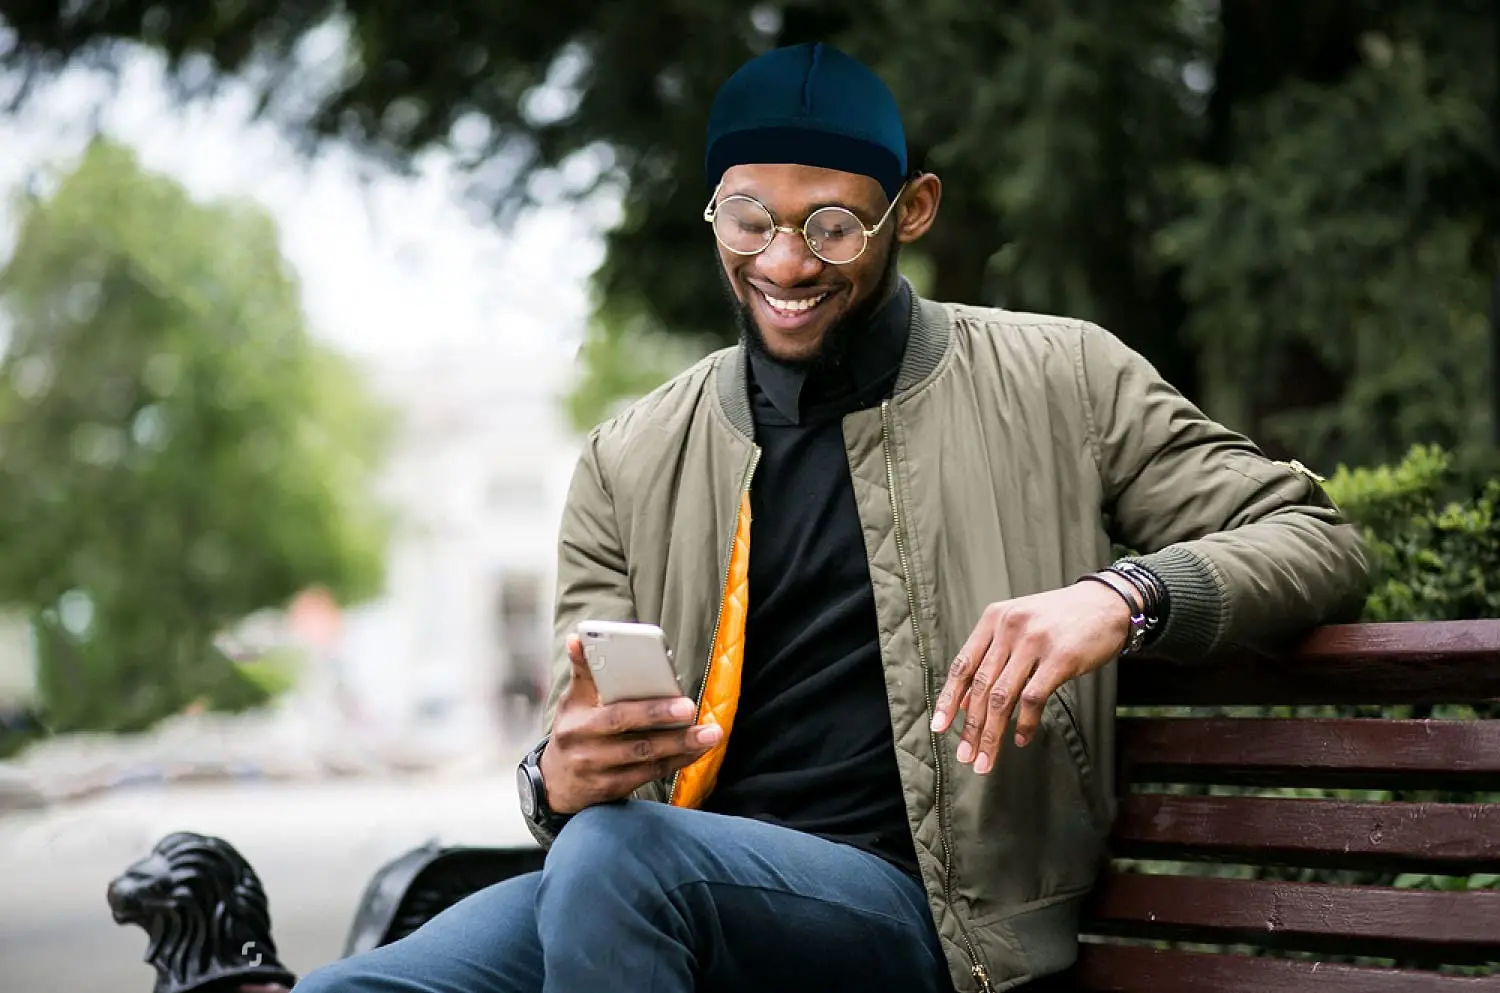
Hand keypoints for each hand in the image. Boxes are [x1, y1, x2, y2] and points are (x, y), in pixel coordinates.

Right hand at [539, 633, 722, 813]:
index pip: (617, 716)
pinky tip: (697, 750)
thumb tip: (578, 639)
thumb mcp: (570, 702)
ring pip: (648, 761)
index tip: (679, 700)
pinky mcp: (614, 791)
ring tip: (711, 733)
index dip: (649, 710)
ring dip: (682, 747)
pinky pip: (651, 775)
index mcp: (579, 725)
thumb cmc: (571, 732)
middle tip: (697, 712)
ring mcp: (602, 775)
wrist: (554, 783)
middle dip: (671, 728)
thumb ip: (582, 672)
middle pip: (637, 742)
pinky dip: (677, 762)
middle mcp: (589, 753)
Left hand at [931, 581, 1135, 774]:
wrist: (1107, 603)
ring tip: (987, 759)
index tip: (939, 727)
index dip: (949, 699)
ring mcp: (1035, 642)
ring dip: (992, 734)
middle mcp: (1010, 627)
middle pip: (982, 686)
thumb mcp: (1019, 626)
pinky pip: (1033, 698)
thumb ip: (993, 657)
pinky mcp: (1060, 658)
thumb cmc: (1060, 619)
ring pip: (1003, 697)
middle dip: (971, 727)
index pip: (963, 665)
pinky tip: (1020, 738)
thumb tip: (966, 700)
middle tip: (966, 756)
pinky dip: (1025, 723)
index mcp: (994, 619)